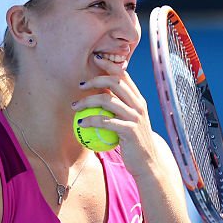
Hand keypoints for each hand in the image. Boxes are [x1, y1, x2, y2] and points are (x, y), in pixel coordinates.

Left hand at [71, 54, 160, 177]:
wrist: (148, 163)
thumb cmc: (133, 142)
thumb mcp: (128, 121)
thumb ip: (118, 108)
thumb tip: (96, 97)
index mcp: (138, 99)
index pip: (124, 75)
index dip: (110, 64)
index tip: (95, 59)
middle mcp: (138, 105)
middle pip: (115, 82)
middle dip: (95, 80)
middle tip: (80, 86)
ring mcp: (135, 117)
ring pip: (108, 100)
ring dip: (87, 101)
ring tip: (75, 107)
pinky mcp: (130, 130)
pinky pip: (106, 121)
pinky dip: (90, 120)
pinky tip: (81, 124)